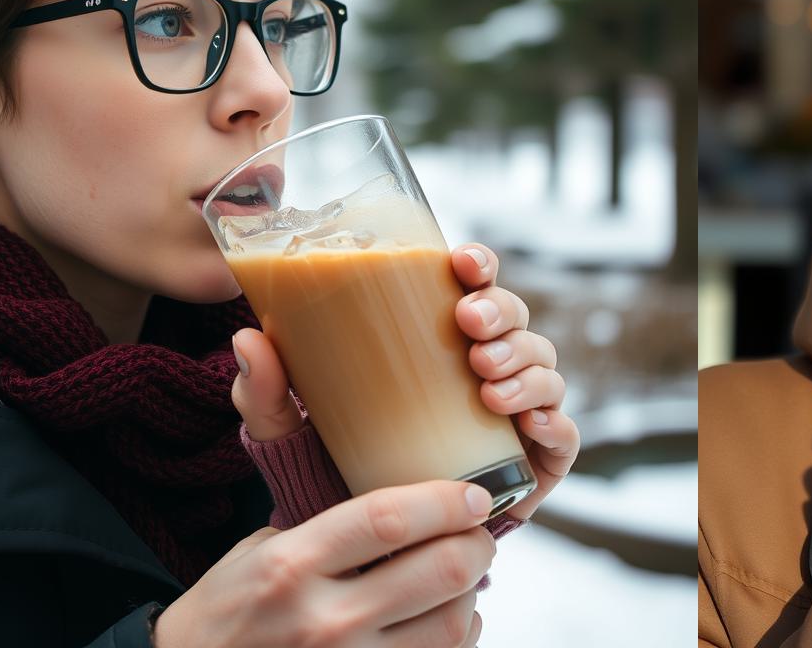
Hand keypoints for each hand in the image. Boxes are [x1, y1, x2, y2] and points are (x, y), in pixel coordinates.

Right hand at [151, 477, 491, 647]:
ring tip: (463, 576)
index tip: (476, 492)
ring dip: (472, 595)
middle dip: (476, 544)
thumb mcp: (261, 549)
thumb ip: (329, 527)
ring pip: (451, 627)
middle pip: (439, 571)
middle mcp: (323, 620)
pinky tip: (444, 621)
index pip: (390, 518)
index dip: (446, 500)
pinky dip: (454, 639)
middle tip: (480, 530)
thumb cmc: (225, 613)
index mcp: (294, 564)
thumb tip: (405, 502)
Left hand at [229, 242, 578, 524]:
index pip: (474, 282)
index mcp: (441, 336)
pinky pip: (563, 433)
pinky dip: (555, 421)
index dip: (478, 264)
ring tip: (487, 382)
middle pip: (516, 317)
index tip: (460, 263)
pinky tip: (529, 423)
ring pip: (543, 364)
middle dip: (501, 312)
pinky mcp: (535, 461)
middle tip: (469, 326)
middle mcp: (486, 363)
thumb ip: (268, 389)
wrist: (367, 547)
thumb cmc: (338, 462)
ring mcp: (515, 410)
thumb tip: (248, 338)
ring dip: (524, 363)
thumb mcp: (294, 425)